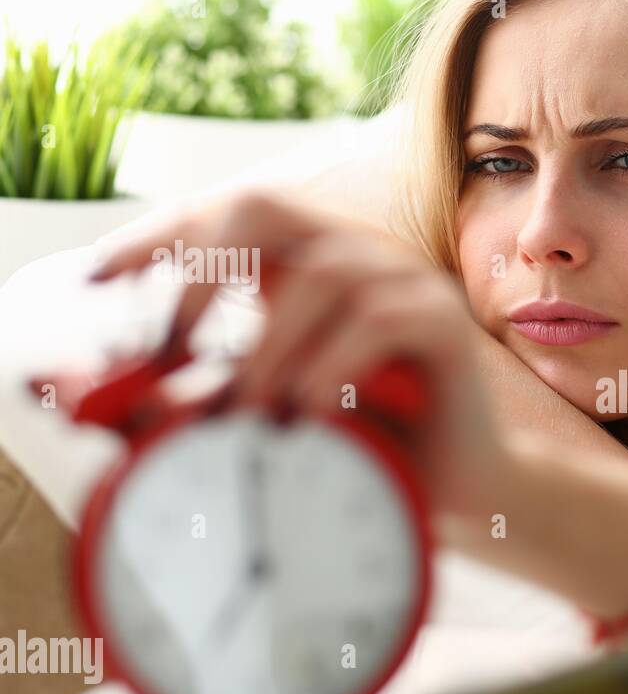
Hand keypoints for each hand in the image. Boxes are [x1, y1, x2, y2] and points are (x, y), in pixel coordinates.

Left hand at [89, 189, 506, 517]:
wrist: (461, 486)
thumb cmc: (366, 446)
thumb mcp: (275, 414)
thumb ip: (212, 396)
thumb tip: (121, 401)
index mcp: (307, 267)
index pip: (223, 220)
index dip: (157, 239)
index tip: (99, 281)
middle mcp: (355, 258)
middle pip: (265, 208)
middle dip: (202, 272)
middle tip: (171, 348)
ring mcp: (404, 282)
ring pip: (321, 274)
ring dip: (269, 348)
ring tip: (251, 414)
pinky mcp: (443, 321)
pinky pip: (379, 319)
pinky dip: (330, 365)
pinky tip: (308, 413)